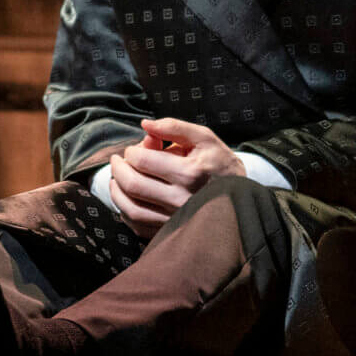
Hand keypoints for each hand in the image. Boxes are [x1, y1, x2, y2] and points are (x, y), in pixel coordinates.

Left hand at [109, 118, 241, 236]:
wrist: (239, 196)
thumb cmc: (218, 163)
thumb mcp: (204, 138)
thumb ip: (174, 128)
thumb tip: (144, 124)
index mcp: (189, 173)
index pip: (142, 160)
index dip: (131, 152)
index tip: (133, 150)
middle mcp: (180, 199)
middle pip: (132, 184)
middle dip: (118, 169)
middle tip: (118, 161)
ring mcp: (174, 218)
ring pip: (130, 208)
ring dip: (116, 191)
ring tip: (117, 178)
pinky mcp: (169, 231)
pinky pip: (136, 224)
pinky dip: (124, 210)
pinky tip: (126, 197)